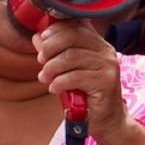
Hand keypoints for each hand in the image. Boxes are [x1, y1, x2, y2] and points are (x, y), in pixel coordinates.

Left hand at [34, 20, 136, 144]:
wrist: (105, 120)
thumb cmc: (85, 94)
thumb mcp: (67, 71)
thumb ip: (54, 53)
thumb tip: (37, 37)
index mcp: (98, 44)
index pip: (77, 24)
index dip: (56, 29)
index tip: (42, 40)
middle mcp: (105, 51)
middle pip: (72, 37)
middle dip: (50, 47)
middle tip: (41, 61)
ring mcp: (108, 65)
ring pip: (71, 57)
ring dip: (51, 68)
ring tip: (45, 78)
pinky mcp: (106, 82)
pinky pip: (75, 76)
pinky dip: (59, 82)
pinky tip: (55, 88)